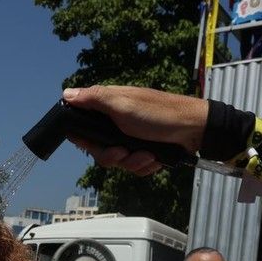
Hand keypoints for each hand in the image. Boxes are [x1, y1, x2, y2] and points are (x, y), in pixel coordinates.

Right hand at [62, 85, 208, 174]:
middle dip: (112, 156)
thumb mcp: (122, 104)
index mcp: (108, 107)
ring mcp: (131, 137)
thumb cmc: (160, 113)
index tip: (93, 144)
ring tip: (147, 154)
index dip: (84, 139)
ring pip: (117, 161)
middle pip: (99, 149)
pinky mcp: (144, 150)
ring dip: (132, 162)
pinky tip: (154, 158)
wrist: (194, 130)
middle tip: (124, 152)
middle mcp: (117, 122)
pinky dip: (144, 165)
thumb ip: (93, 99)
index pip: (82, 126)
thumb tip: (67, 94)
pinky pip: (134, 166)